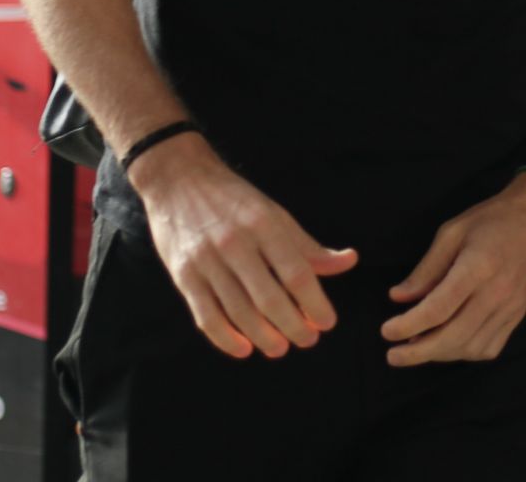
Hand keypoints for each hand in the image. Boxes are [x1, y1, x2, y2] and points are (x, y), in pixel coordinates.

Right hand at [131, 135, 357, 360]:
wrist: (177, 178)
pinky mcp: (183, 275)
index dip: (315, 302)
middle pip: (270, 298)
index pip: (296, 272)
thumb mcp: (273, 212)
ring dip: (264, 337)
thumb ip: (307, 244)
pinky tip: (243, 348)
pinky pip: (206, 317)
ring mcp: (207, 260)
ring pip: (240, 312)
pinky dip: (226, 339)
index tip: (327, 322)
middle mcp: (236, 242)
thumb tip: (348, 262)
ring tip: (280, 348)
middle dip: (294, 326)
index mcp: (263, 223)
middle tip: (308, 340)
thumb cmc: (232, 198)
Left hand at [379, 172, 525, 366]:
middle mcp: (496, 294)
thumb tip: (399, 297)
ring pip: (470, 347)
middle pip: (453, 336)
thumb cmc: (492, 219)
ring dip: (440, 355)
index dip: (409, 324)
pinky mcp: (518, 317)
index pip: (438, 308)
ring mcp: (510, 310)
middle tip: (393, 355)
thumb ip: (427, 268)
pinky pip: (489, 348)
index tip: (386, 331)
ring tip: (416, 348)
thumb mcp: (452, 231)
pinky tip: (448, 346)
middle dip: (418, 352)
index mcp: (477, 268)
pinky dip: (464, 353)